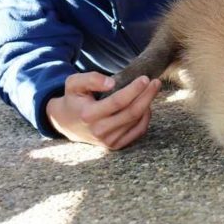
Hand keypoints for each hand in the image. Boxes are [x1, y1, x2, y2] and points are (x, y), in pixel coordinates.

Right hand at [46, 72, 160, 149]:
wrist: (67, 123)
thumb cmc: (74, 99)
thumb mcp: (74, 83)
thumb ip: (91, 78)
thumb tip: (112, 83)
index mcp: (89, 115)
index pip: (118, 102)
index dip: (134, 90)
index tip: (145, 78)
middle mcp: (99, 131)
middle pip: (132, 112)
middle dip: (147, 96)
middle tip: (156, 82)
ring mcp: (108, 141)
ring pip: (137, 121)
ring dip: (147, 104)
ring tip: (151, 90)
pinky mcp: (115, 145)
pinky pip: (138, 131)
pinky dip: (146, 117)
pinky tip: (146, 105)